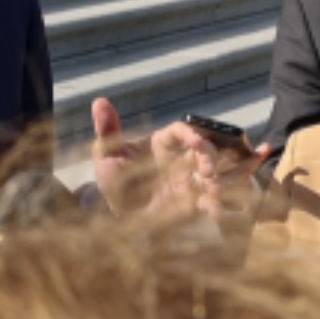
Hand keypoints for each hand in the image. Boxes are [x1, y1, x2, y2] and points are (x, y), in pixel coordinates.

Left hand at [90, 98, 268, 217]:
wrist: (121, 217)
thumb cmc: (114, 182)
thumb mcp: (106, 156)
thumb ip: (107, 130)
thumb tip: (99, 101)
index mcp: (162, 143)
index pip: (181, 130)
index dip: (191, 133)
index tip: (195, 142)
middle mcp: (181, 158)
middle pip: (205, 149)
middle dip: (210, 157)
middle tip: (208, 171)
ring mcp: (190, 180)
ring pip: (213, 172)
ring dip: (220, 178)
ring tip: (214, 189)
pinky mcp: (194, 203)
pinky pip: (210, 201)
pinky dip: (216, 204)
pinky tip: (215, 211)